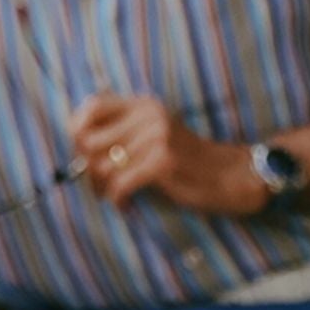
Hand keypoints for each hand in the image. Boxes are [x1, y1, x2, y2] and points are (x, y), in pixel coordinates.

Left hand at [68, 93, 266, 213]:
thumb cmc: (186, 161)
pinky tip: (127, 204)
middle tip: (101, 183)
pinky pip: (118, 184)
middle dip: (87, 168)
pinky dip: (117, 199)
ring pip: (100, 167)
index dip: (77, 131)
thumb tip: (76, 147)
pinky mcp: (162, 162)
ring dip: (102, 187)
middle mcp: (149, 115)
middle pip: (87, 141)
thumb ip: (122, 133)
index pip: (91, 106)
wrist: (233, 176)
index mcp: (144, 105)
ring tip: (116, 194)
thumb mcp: (154, 135)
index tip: (85, 153)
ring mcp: (157, 137)